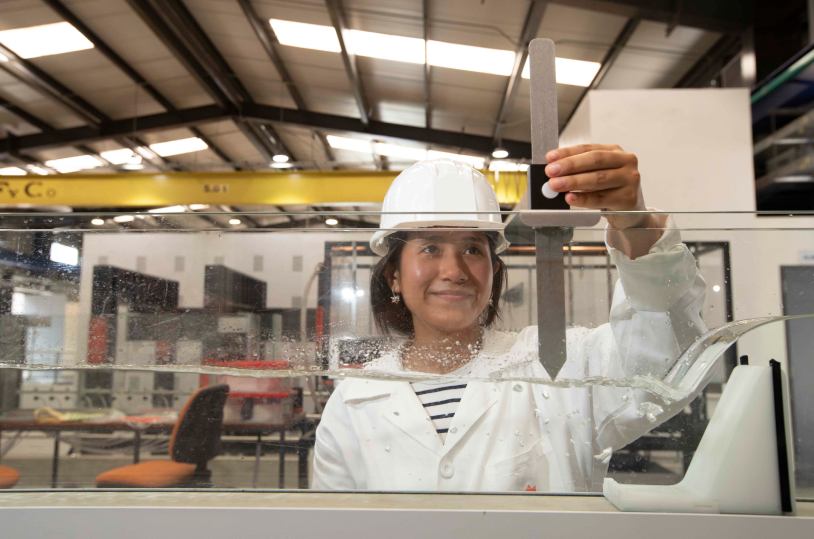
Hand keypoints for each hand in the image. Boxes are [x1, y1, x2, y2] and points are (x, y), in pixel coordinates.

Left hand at [545, 143, 662, 258]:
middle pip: (595, 160)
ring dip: (574, 182)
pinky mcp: (629, 197)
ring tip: (555, 185)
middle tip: (551, 171)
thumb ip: (577, 172)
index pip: (588, 148)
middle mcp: (625, 161)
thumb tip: (552, 173)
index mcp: (614, 151)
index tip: (550, 158)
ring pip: (598, 178)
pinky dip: (583, 199)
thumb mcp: (593, 176)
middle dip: (570, 165)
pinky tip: (570, 198)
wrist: (628, 213)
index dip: (568, 152)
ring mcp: (630, 179)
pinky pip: (601, 198)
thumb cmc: (608, 191)